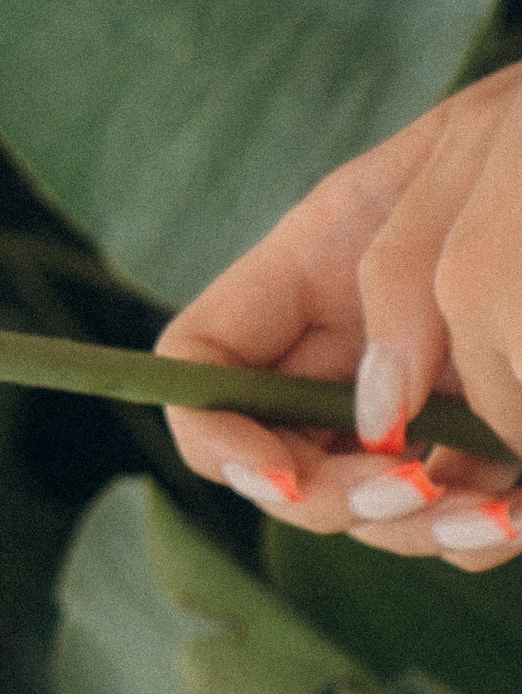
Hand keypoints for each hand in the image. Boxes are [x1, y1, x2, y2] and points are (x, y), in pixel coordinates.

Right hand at [156, 62, 521, 567]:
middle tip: (414, 489)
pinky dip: (482, 532)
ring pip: (371, 503)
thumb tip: (382, 419)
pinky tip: (520, 514)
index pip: (203, 362)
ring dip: (416, 532)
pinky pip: (458, 510)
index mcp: (312, 265)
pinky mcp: (492, 435)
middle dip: (332, 500)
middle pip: (281, 459)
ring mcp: (419, 394)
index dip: (214, 431)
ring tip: (497, 514)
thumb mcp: (475, 161)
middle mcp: (351, 343)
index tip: (281, 477)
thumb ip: (404, 276)